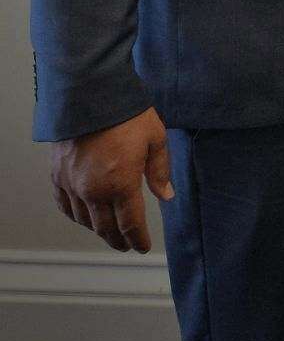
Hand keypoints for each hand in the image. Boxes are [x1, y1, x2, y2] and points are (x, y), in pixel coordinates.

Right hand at [50, 107, 173, 253]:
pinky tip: (83, 216)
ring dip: (98, 230)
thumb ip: (160, 171)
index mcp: (121, 184)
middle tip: (126, 245)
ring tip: (108, 232)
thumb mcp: (156, 138)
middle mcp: (94, 191)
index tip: (143, 247)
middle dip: (118, 240)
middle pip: (105, 228)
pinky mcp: (58, 175)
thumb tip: (166, 196)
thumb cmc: (127, 113)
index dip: (138, 239)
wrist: (92, 94)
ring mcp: (73, 184)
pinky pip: (64, 205)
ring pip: (84, 220)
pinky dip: (75, 216)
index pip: (130, 224)